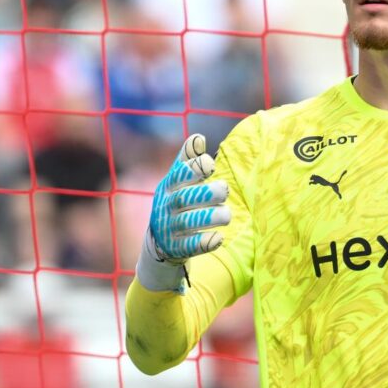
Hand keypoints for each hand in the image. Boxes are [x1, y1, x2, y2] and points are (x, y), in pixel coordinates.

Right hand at [135, 133, 230, 291]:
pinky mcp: (176, 249)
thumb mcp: (178, 181)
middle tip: (225, 189)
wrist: (160, 241)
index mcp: (168, 187)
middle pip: (184, 199)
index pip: (178, 176)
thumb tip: (198, 138)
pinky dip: (204, 242)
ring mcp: (169, 229)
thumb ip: (188, 160)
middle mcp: (166, 207)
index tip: (211, 164)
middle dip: (206, 193)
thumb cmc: (177, 202)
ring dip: (210, 217)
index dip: (194, 169)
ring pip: (188, 223)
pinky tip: (219, 238)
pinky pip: (189, 247)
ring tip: (227, 215)